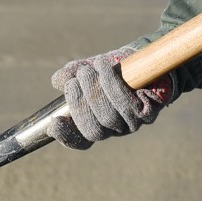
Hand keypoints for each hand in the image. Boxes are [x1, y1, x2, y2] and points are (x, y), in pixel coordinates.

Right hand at [47, 46, 177, 149]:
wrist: (144, 60)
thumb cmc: (113, 68)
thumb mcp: (88, 69)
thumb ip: (72, 75)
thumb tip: (58, 80)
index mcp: (97, 124)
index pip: (80, 141)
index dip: (66, 136)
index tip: (54, 123)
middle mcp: (114, 129)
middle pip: (93, 130)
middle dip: (80, 104)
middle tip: (75, 80)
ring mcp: (131, 124)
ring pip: (109, 117)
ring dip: (95, 91)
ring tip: (87, 70)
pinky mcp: (147, 114)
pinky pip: (128, 105)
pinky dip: (112, 85)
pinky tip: (104, 68)